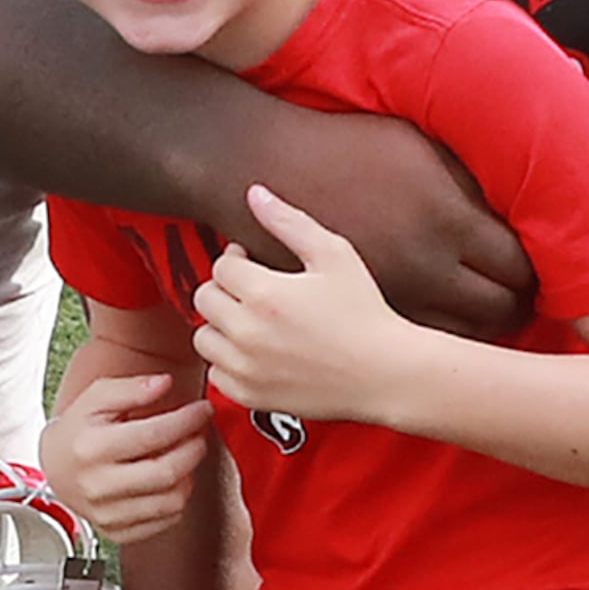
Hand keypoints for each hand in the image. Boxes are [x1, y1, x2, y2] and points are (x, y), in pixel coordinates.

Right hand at [43, 370, 214, 541]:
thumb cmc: (78, 430)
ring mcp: (107, 513)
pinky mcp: (117, 531)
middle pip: (167, 472)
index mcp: (91, 448)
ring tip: (183, 455)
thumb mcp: (95, 397)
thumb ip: (131, 387)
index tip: (202, 410)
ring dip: (189, 475)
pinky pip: (165, 521)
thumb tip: (163, 383)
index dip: (187, 420)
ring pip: (171, 500)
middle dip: (194, 448)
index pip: (153, 435)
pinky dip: (177, 498)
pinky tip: (170, 480)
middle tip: (198, 433)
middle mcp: (97, 485)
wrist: (56, 467)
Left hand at [194, 185, 430, 427]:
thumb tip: (255, 194)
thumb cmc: (364, 312)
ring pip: (203, 337)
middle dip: (225, 289)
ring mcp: (247, 368)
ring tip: (251, 321)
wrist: (385, 372)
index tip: (256, 264)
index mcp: (262, 294)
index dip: (238, 259)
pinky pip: (216, 373)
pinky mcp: (251, 395)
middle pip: (204, 299)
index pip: (221, 266)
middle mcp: (247, 333)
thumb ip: (289, 221)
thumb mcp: (333, 254)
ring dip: (221, 325)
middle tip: (253, 290)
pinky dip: (229, 361)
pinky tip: (257, 352)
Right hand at [233, 105, 534, 339]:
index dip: (533, 271)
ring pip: (461, 332)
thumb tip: (513, 208)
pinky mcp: (363, 307)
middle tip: (522, 299)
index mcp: (446, 218)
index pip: (517, 264)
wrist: (270, 168)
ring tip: (489, 312)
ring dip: (482, 326)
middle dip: (517, 306)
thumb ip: (469, 180)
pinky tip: (444, 316)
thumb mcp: (419, 146)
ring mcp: (393, 293)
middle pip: (497, 308)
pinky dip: (441, 334)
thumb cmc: (347, 148)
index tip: (534, 270)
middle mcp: (424, 264)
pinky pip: (420, 336)